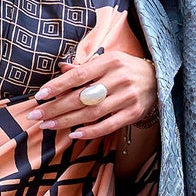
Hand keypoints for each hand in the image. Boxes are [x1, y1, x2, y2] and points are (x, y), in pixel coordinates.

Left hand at [29, 49, 156, 142]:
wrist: (159, 78)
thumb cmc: (126, 69)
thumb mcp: (107, 61)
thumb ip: (85, 67)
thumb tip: (61, 69)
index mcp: (110, 62)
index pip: (78, 75)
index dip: (57, 86)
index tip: (39, 96)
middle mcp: (119, 78)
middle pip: (81, 96)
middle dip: (56, 107)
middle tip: (36, 115)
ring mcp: (127, 97)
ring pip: (92, 112)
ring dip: (67, 121)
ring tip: (49, 125)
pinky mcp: (133, 113)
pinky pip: (108, 125)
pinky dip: (90, 131)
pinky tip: (74, 134)